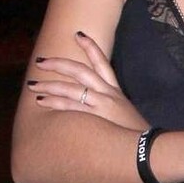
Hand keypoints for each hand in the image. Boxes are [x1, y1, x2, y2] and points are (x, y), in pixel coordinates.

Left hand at [26, 33, 146, 132]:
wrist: (150, 149)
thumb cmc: (138, 138)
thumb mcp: (126, 119)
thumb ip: (112, 113)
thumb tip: (97, 115)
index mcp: (116, 93)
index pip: (103, 63)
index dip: (90, 47)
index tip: (78, 34)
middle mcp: (109, 94)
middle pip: (81, 70)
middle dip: (59, 64)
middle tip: (41, 61)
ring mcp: (103, 103)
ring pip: (72, 87)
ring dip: (50, 84)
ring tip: (33, 85)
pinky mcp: (97, 116)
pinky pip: (71, 105)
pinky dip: (55, 102)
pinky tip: (42, 100)